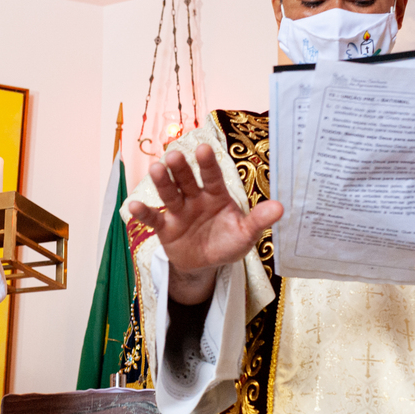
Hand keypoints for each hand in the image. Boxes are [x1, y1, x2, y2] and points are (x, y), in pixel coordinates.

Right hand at [126, 145, 281, 303]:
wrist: (206, 264)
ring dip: (162, 182)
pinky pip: (154, 218)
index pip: (213, 177)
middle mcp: (195, 198)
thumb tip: (281, 207)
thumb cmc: (227, 242)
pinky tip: (133, 206)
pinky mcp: (165, 227)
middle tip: (174, 155)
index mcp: (216, 195)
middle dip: (181, 168)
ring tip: (155, 169)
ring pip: (170, 193)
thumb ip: (258, 220)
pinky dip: (143, 212)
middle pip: (187, 180)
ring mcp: (179, 211)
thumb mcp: (245, 234)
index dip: (208, 164)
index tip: (204, 149)